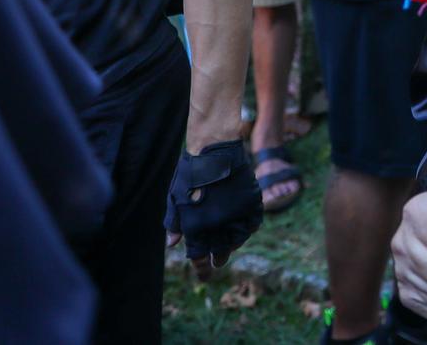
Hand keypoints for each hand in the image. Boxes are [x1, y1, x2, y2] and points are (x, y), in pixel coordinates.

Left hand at [164, 141, 263, 279]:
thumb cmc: (189, 175)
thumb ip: (174, 224)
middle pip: (220, 253)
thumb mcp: (175, 200)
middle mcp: (217, 226)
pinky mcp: (251, 203)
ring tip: (230, 246)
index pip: (199, 258)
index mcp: (196, 227)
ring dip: (233, 244)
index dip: (202, 269)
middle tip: (218, 263)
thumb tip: (173, 244)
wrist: (214, 151)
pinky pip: (253, 224)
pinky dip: (249, 228)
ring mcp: (236, 215)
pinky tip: (244, 229)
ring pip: (238, 240)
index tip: (205, 276)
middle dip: (218, 259)